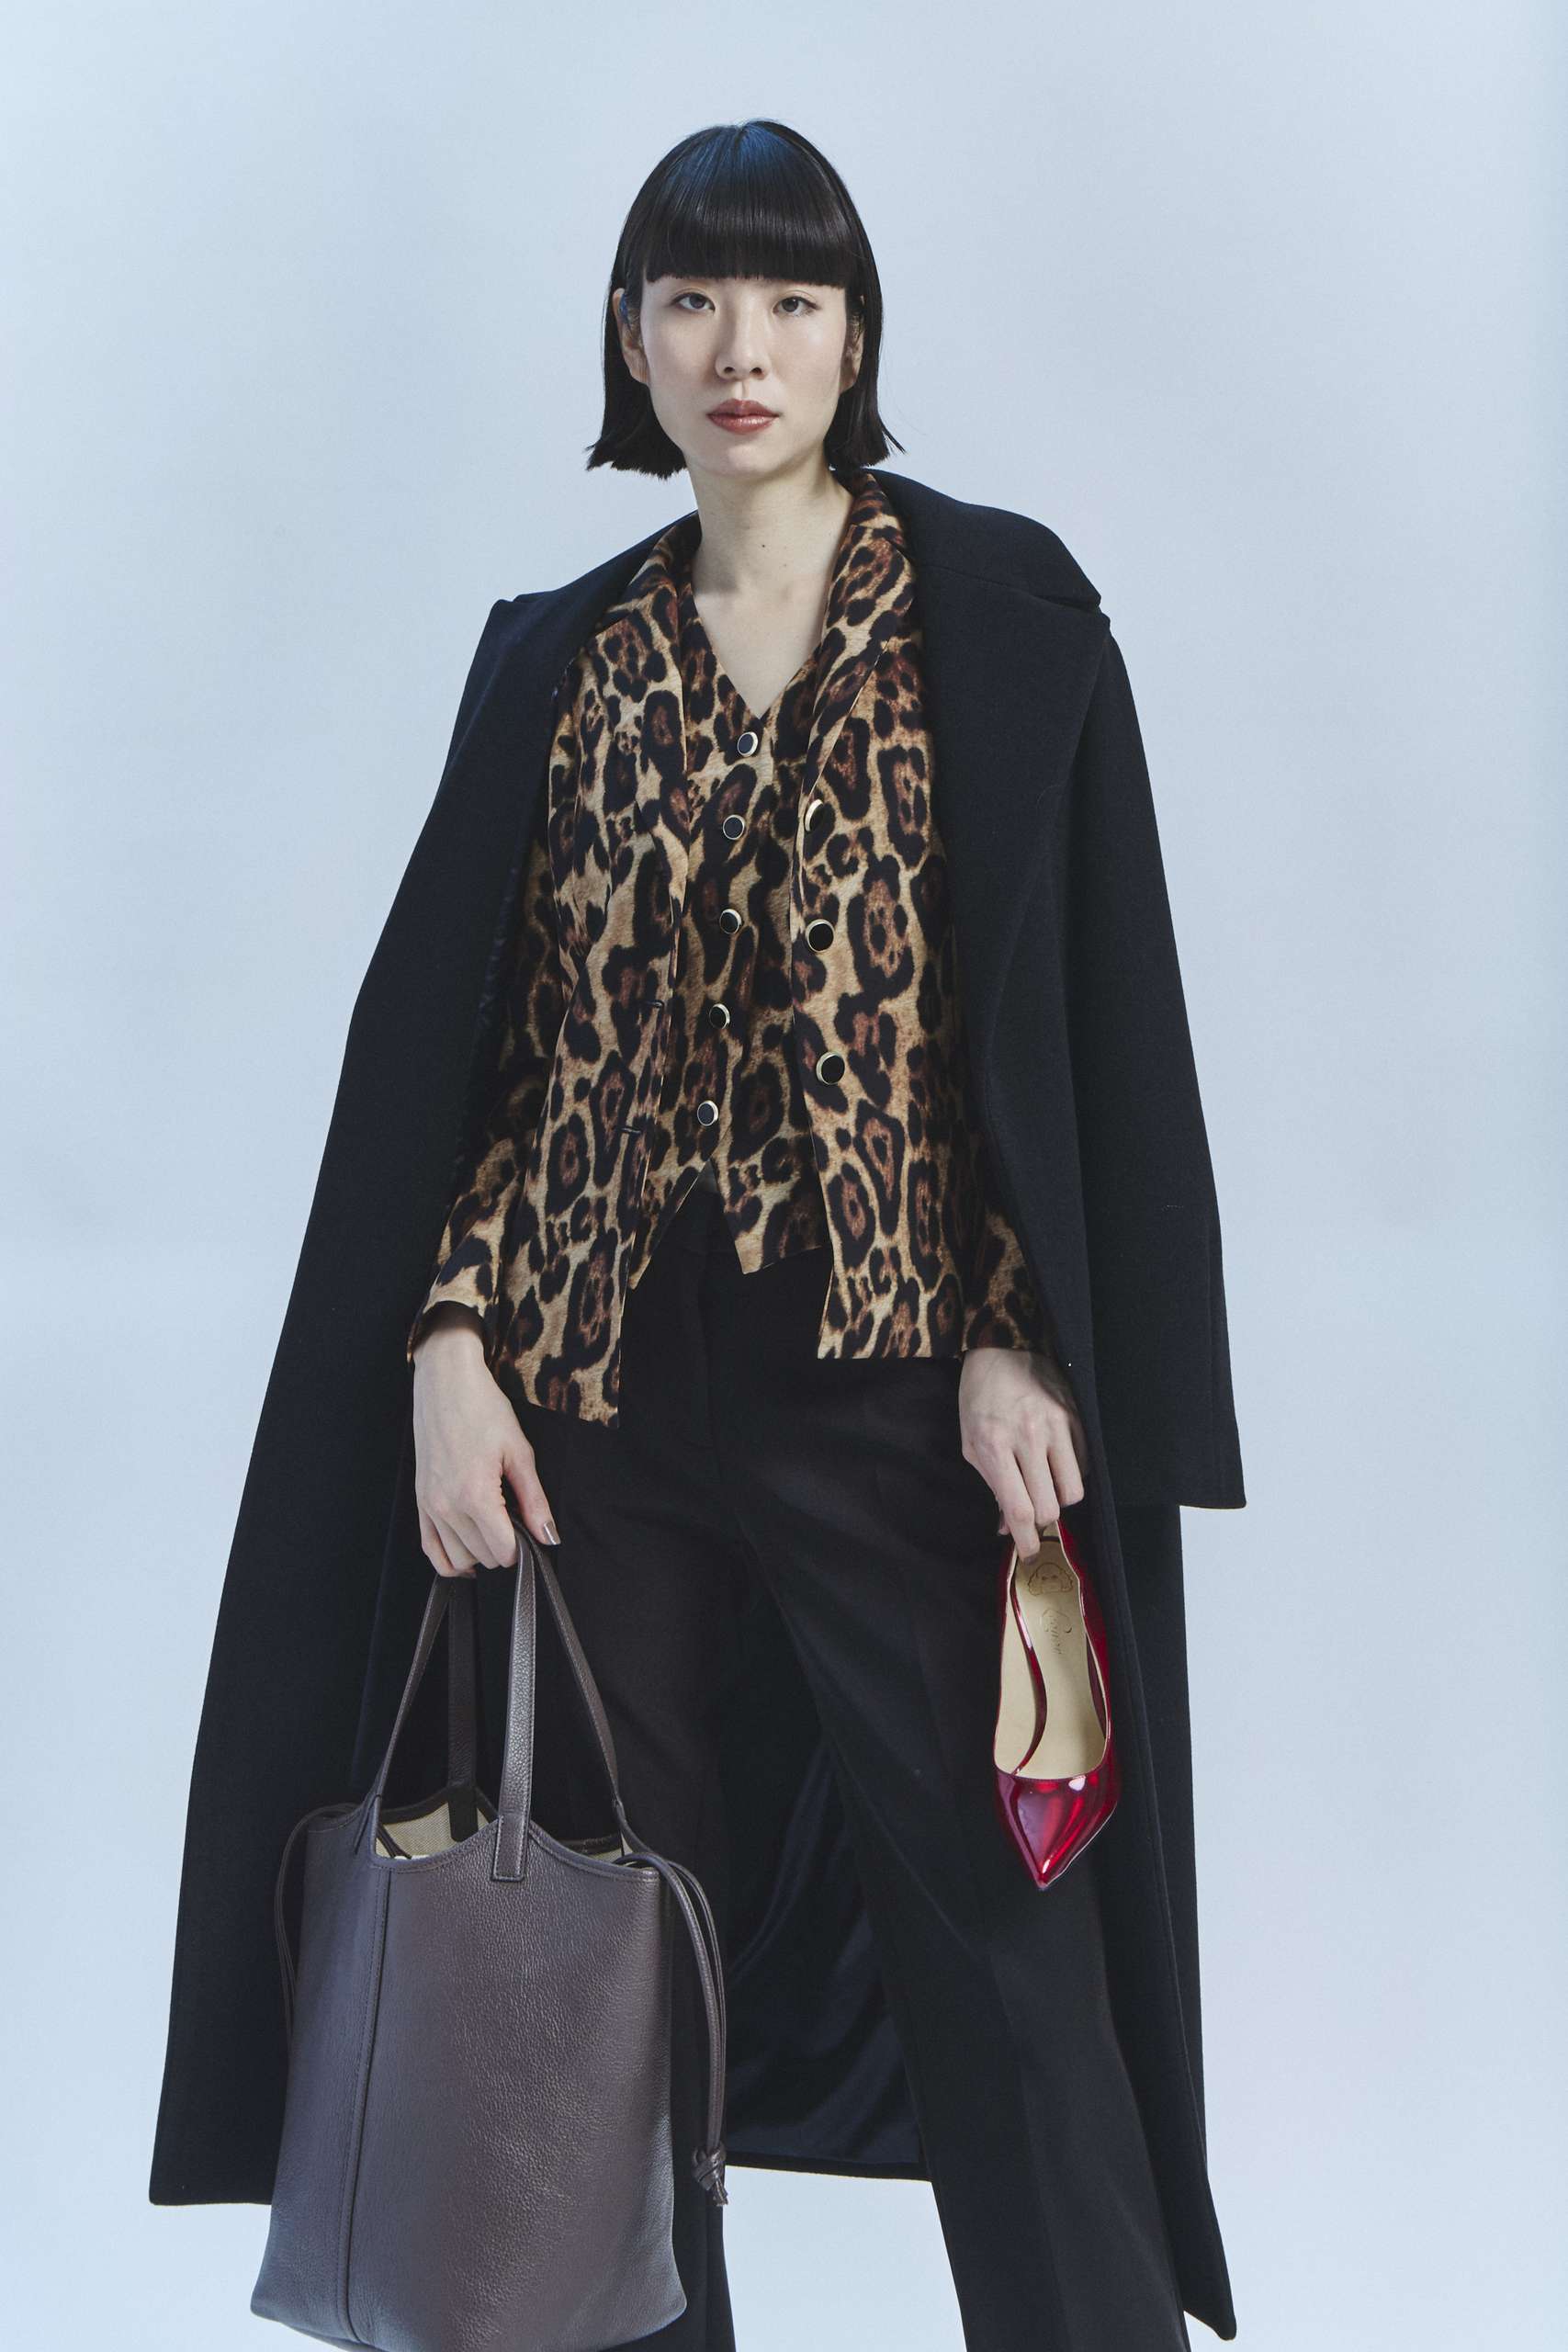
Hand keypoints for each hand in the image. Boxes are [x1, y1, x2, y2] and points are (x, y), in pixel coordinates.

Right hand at [410, 1307, 558, 1576]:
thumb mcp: (519, 1452)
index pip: (504, 1551)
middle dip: (505, 1547)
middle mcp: (447, 1507)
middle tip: (516, 1520)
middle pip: (483, 1557)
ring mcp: (429, 1506)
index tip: (531, 1529)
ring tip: (494, 1526)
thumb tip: (549, 1537)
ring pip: (458, 1558)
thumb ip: (534, 1500)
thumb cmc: (484, 1410)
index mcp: (475, 1495)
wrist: (445, 1382)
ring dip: (481, 1553)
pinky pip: (431, 1549)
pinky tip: (468, 1555)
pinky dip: (450, 1559)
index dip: (524, 1547)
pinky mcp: (419, 1501)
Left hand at [958, 1347, 1085, 1560]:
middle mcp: (1028, 1436)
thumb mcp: (971, 1443)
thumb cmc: (979, 1398)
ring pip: (1074, 1489)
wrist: (1002, 1348)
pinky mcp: (1076, 1416)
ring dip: (1059, 1498)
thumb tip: (1007, 1527)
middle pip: (1050, 1506)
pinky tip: (1055, 1461)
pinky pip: (1084, 1464)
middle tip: (1033, 1514)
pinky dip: (1071, 1472)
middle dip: (1041, 1521)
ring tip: (1045, 1485)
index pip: (1019, 1509)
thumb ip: (992, 1485)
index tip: (1029, 1553)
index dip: (1026, 1540)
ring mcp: (1057, 1425)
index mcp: (994, 1445)